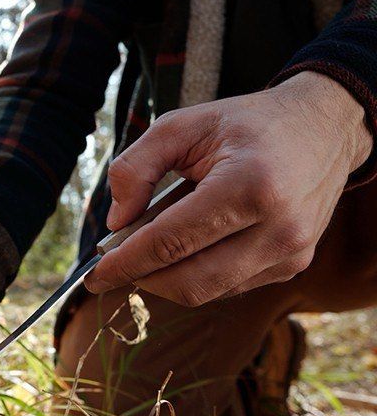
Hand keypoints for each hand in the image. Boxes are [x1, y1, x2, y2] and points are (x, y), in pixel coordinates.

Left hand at [85, 71, 372, 305]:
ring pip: (208, 292)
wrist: (323, 128)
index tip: (93, 276)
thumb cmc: (246, 124)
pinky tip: (186, 247)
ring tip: (150, 246)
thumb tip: (115, 223)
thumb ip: (135, 167)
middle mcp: (279, 228)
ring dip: (167, 279)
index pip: (171, 243)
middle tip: (114, 266)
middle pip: (190, 282)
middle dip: (142, 279)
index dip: (126, 264)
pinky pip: (229, 287)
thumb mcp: (182, 125)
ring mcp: (292, 252)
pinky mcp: (294, 265)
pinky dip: (196, 274)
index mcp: (250, 186)